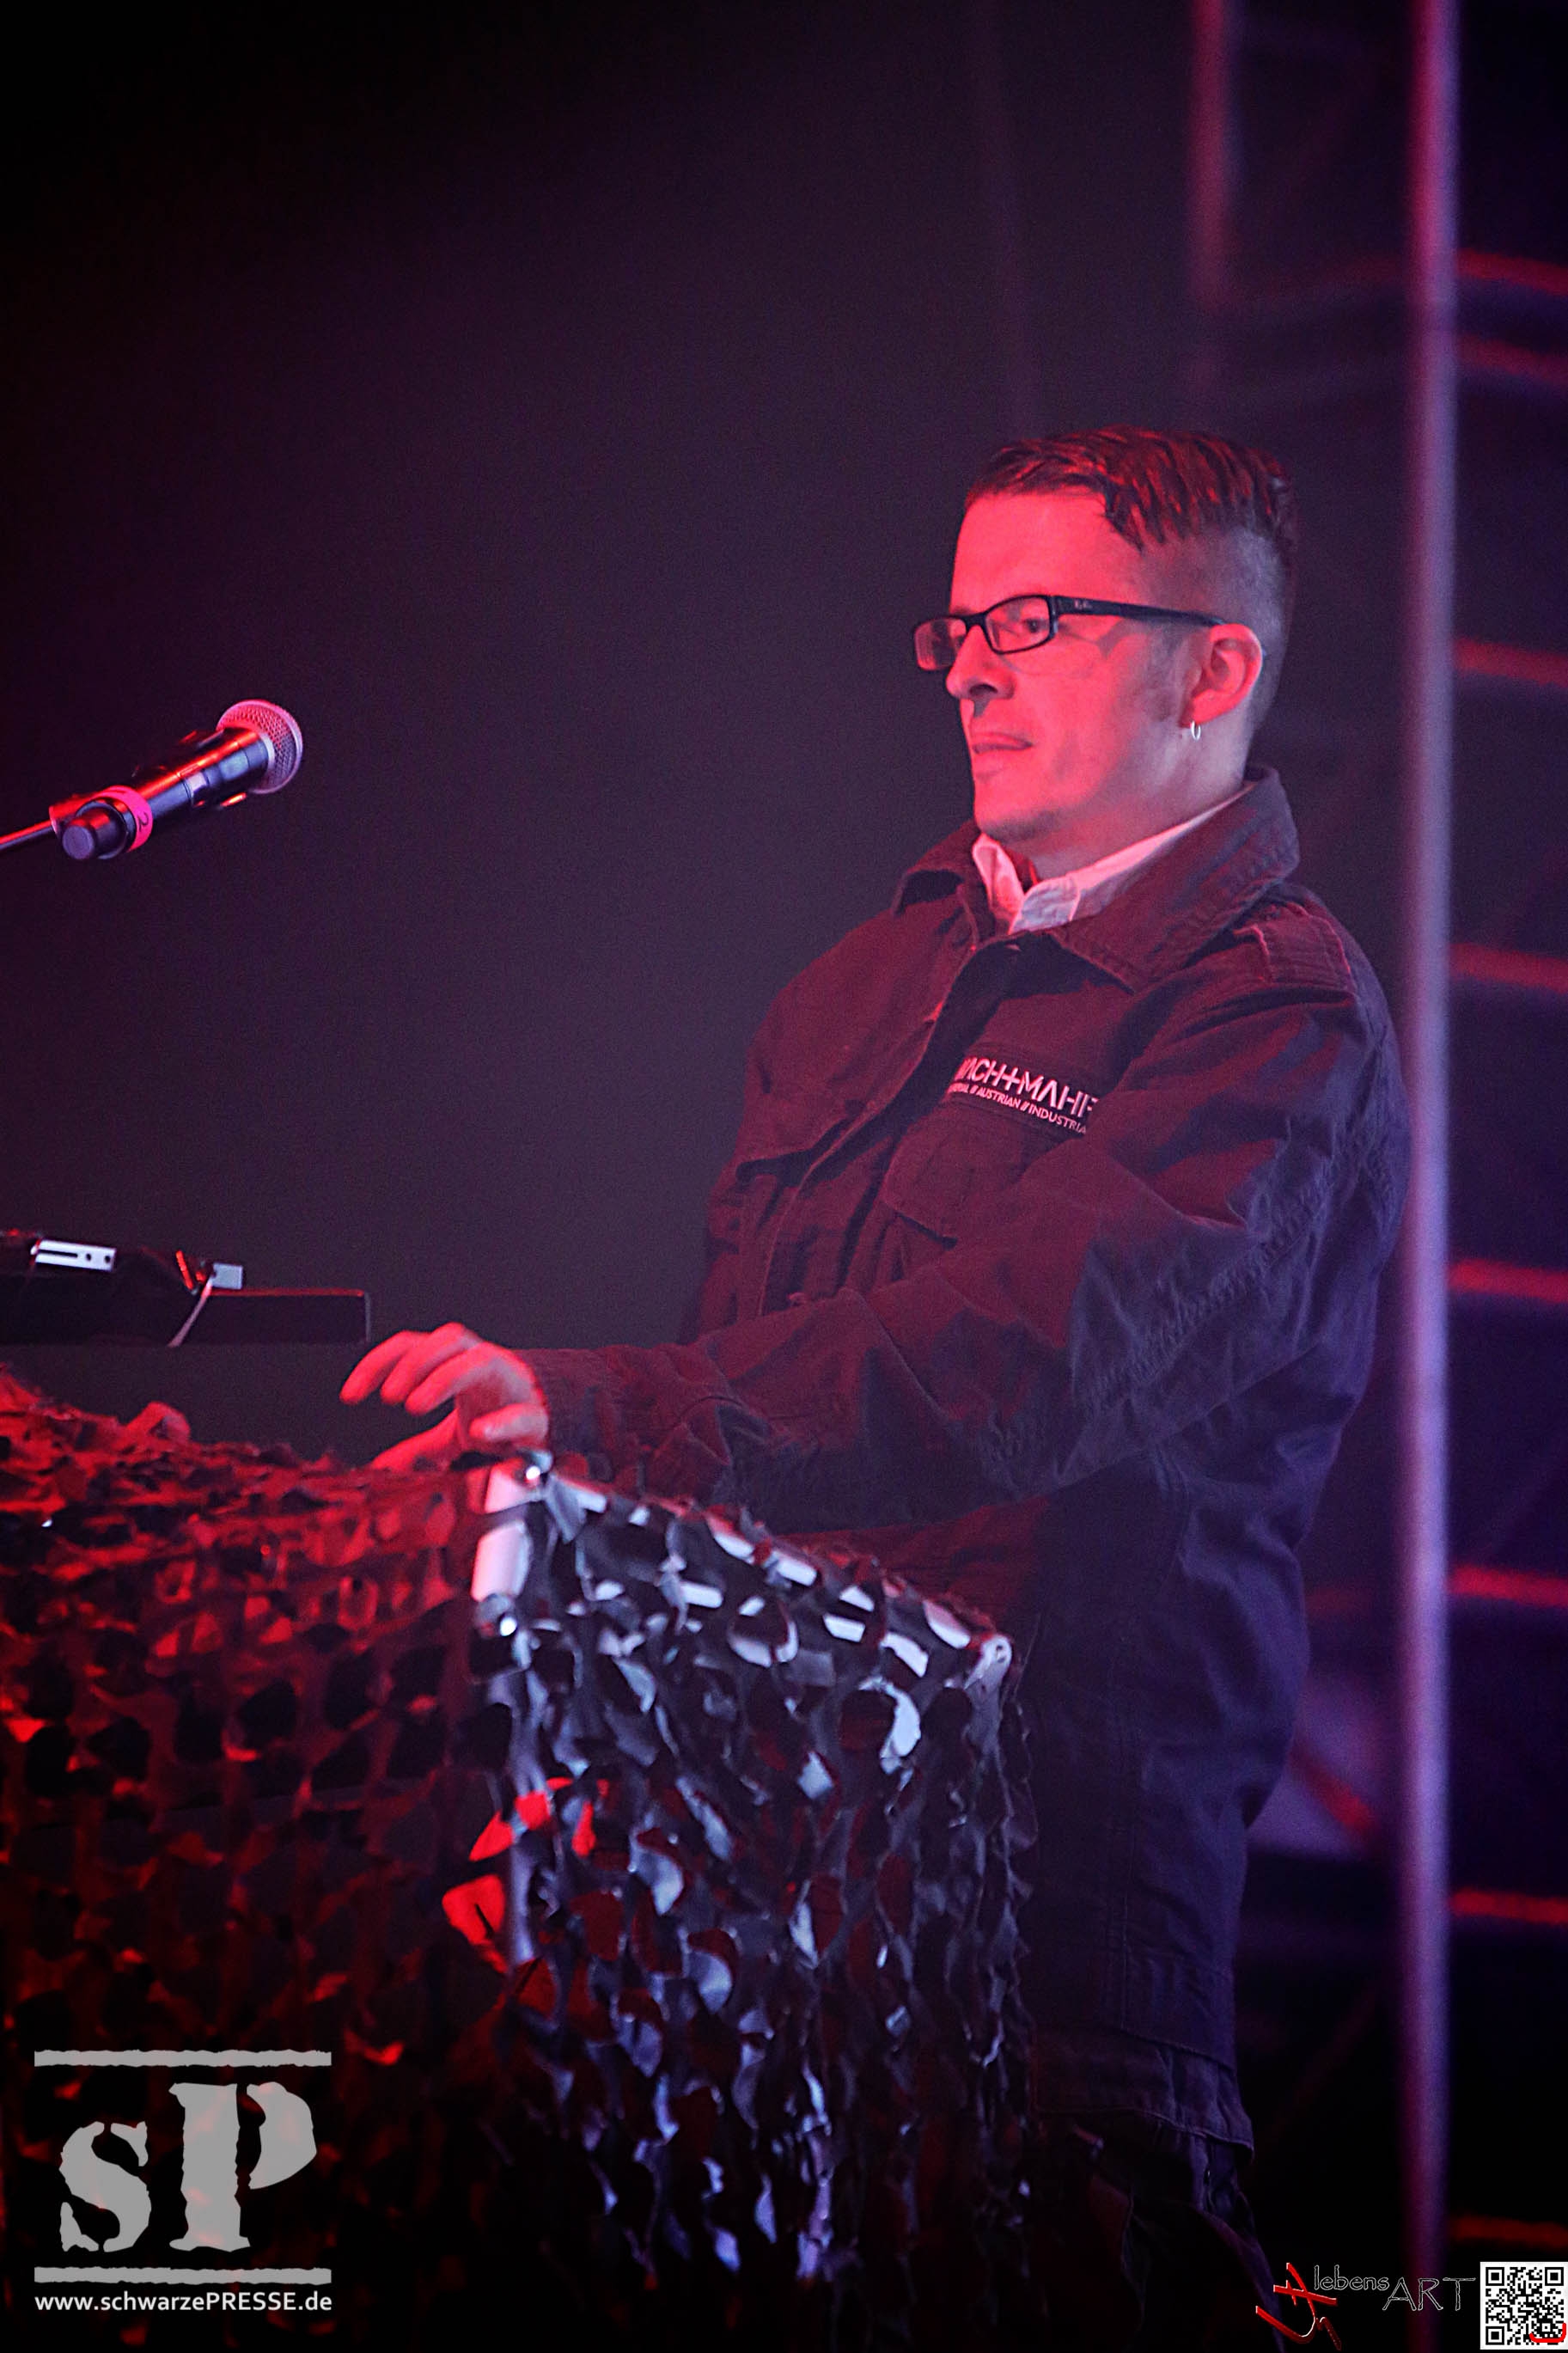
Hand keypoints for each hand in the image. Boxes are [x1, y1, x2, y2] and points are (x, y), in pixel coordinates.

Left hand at [340, 1323, 548, 1470]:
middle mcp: (481, 1362)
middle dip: (412, 1363)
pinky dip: (499, 1421)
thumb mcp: (453, 1432)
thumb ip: (420, 1448)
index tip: (351, 1394)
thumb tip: (384, 1466)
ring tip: (415, 1404)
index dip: (377, 1364)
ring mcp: (509, 1382)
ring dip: (442, 1379)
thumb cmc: (503, 1413)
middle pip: (444, 1341)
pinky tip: (479, 1432)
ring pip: (477, 1361)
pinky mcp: (534, 1412)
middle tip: (388, 1395)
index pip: (412, 1346)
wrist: (553, 1424)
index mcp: (458, 1362)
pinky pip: (519, 1411)